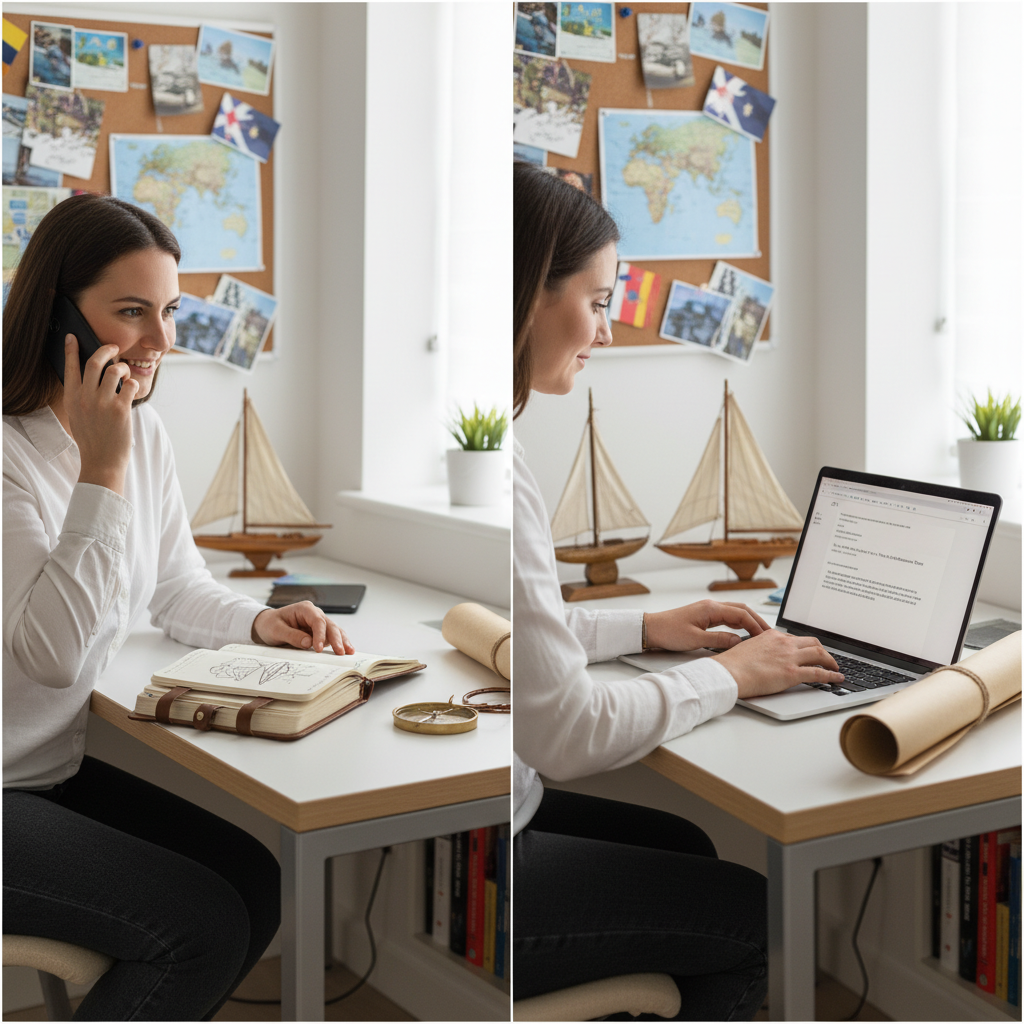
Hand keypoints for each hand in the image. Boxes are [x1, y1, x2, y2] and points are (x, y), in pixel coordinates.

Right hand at [64, 336, 137, 495]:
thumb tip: (92, 376)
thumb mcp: (78, 415)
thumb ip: (82, 396)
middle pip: (95, 362)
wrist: (102, 461)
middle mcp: (85, 398)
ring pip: (114, 370)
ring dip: (123, 368)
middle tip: (114, 348)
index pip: (70, 368)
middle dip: (106, 350)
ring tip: (125, 374)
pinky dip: (133, 384)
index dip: (72, 350)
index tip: (73, 337)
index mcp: (72, 398)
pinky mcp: (120, 409)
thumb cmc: (92, 438)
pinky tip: (131, 390)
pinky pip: (130, 385)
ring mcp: (103, 403)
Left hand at [251, 602, 353, 653]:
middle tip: (341, 652)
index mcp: (305, 609)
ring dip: (342, 641)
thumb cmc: (270, 624)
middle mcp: (315, 614)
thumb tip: (308, 643)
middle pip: (330, 625)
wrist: (267, 624)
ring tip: (349, 652)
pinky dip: (339, 643)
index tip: (319, 649)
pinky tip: (345, 650)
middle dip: (337, 639)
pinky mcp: (320, 632)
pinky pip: (331, 637)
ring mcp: (319, 622)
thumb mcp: (276, 630)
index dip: (320, 635)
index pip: (317, 621)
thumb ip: (292, 636)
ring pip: (334, 630)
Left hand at [644, 599, 770, 651]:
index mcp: (711, 608)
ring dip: (748, 621)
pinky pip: (726, 617)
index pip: (741, 614)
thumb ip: (719, 641)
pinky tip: (742, 632)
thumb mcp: (695, 640)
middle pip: (741, 610)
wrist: (651, 629)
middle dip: (757, 621)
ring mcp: (708, 610)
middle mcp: (711, 606)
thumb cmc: (669, 632)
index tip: (766, 636)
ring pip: (735, 612)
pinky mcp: (704, 616)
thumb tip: (739, 643)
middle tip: (769, 634)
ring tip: (760, 634)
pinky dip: (738, 623)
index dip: (756, 625)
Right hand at [714, 629, 843, 698]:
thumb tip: (764, 658)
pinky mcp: (792, 673)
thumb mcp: (748, 649)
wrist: (728, 673)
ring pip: (819, 654)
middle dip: (822, 650)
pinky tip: (837, 678)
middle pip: (812, 642)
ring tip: (835, 667)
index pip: (795, 639)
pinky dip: (832, 675)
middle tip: (826, 658)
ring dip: (830, 661)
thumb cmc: (732, 665)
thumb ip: (761, 650)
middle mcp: (783, 643)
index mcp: (771, 636)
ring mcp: (789, 657)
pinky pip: (819, 673)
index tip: (808, 652)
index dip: (805, 646)